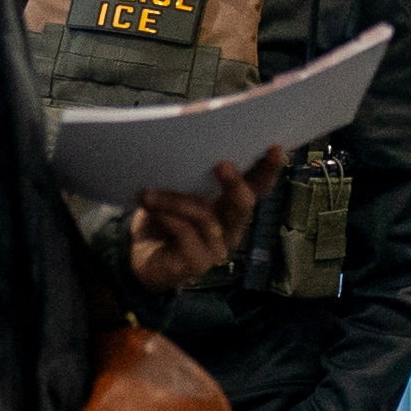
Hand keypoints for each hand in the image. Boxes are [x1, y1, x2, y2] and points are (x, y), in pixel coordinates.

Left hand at [130, 146, 279, 291]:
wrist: (135, 260)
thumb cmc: (159, 222)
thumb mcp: (173, 193)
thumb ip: (187, 178)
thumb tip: (188, 147)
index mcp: (229, 207)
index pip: (255, 187)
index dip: (267, 170)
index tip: (275, 150)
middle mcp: (230, 228)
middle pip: (243, 205)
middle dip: (235, 184)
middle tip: (223, 165)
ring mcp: (217, 247)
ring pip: (206, 217)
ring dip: (175, 200)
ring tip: (147, 194)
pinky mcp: (199, 262)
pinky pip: (186, 233)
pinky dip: (167, 218)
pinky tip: (150, 210)